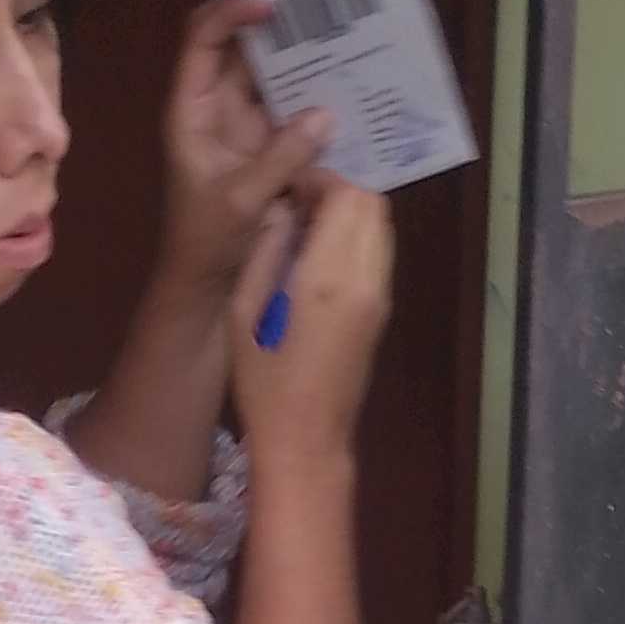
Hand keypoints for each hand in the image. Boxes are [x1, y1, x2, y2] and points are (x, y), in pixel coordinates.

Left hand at [154, 0, 331, 305]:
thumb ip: (281, 157)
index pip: (203, 39)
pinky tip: (351, 85)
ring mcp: (249, 127)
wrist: (209, 289)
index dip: (231, 13)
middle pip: (245, 49)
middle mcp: (219, 108)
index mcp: (193, 108)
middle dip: (277, 24)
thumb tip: (326, 115)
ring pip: (276, 78)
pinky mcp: (274, 150)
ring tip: (344, 32)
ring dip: (305, 60)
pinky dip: (320, 100)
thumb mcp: (240, 200)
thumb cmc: (206, 243)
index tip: (270, 5)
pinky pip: (298, 114)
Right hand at [229, 180, 393, 461]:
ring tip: (310, 230)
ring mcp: (378, 298)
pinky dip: (357, 240)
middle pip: (372, 204)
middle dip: (338, 193)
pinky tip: (322, 258)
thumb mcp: (243, 313)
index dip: (319, 182)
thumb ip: (265, 252)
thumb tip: (281, 210)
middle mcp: (363, 280)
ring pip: (381, 227)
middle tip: (301, 207)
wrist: (306, 441)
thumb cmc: (263, 385)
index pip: (346, 197)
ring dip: (350, 216)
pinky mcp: (381, 313)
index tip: (290, 192)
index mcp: (326, 278)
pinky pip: (378, 255)